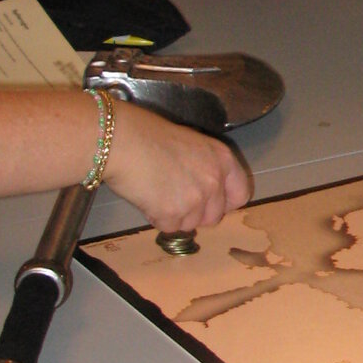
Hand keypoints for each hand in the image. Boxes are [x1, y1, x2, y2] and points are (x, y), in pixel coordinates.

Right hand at [103, 104, 253, 230]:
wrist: (121, 140)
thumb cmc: (147, 134)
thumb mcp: (189, 143)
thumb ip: (202, 166)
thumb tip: (200, 185)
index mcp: (222, 159)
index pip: (241, 194)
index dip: (224, 203)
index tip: (210, 204)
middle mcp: (214, 180)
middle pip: (214, 216)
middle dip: (195, 214)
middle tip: (173, 198)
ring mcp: (196, 199)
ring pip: (191, 225)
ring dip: (174, 216)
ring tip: (155, 192)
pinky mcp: (174, 213)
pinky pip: (169, 227)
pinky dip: (156, 218)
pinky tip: (145, 197)